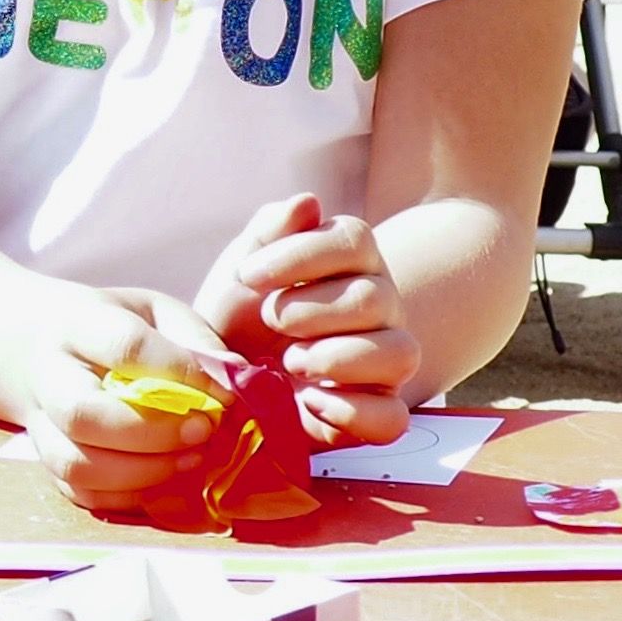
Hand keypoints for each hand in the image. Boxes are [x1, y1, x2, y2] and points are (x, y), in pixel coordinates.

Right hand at [11, 285, 225, 507]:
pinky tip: (166, 478)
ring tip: (192, 459)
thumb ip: (196, 341)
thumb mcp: (157, 313)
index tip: (222, 390)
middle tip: (204, 431)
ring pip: (76, 464)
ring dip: (144, 472)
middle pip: (83, 414)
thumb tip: (235, 378)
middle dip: (153, 432)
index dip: (178, 371)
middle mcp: (49, 377)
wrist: (43, 348)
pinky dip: (130, 496)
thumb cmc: (114, 328)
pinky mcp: (49, 464)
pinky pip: (83, 494)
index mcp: (79, 324)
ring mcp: (41, 426)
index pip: (125, 347)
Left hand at [193, 194, 423, 443]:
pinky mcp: (376, 412)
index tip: (248, 275)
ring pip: (399, 354)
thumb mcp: (243, 268)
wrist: (222, 378)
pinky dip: (350, 412)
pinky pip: (392, 417)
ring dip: (334, 358)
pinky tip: (308, 401)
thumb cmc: (238, 314)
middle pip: (373, 299)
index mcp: (353, 263)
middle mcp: (381, 308)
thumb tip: (307, 203)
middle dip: (309, 311)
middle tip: (270, 321)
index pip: (354, 241)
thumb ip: (270, 229)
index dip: (300, 255)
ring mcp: (384, 361)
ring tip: (289, 362)